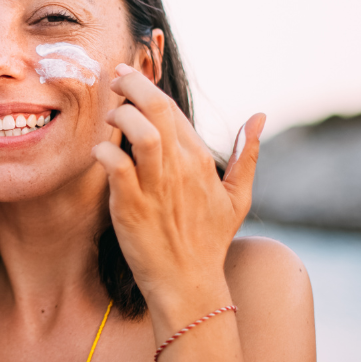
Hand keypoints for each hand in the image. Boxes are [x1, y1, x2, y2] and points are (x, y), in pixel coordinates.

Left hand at [91, 63, 264, 307]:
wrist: (189, 284)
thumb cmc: (209, 241)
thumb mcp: (238, 197)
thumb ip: (246, 155)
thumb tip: (260, 116)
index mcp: (199, 160)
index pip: (172, 109)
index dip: (148, 88)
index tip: (128, 77)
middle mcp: (180, 168)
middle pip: (157, 109)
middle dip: (132, 84)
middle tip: (115, 78)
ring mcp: (156, 186)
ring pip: (141, 132)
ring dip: (121, 115)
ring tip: (110, 115)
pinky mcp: (131, 206)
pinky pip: (117, 166)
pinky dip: (105, 151)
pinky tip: (99, 150)